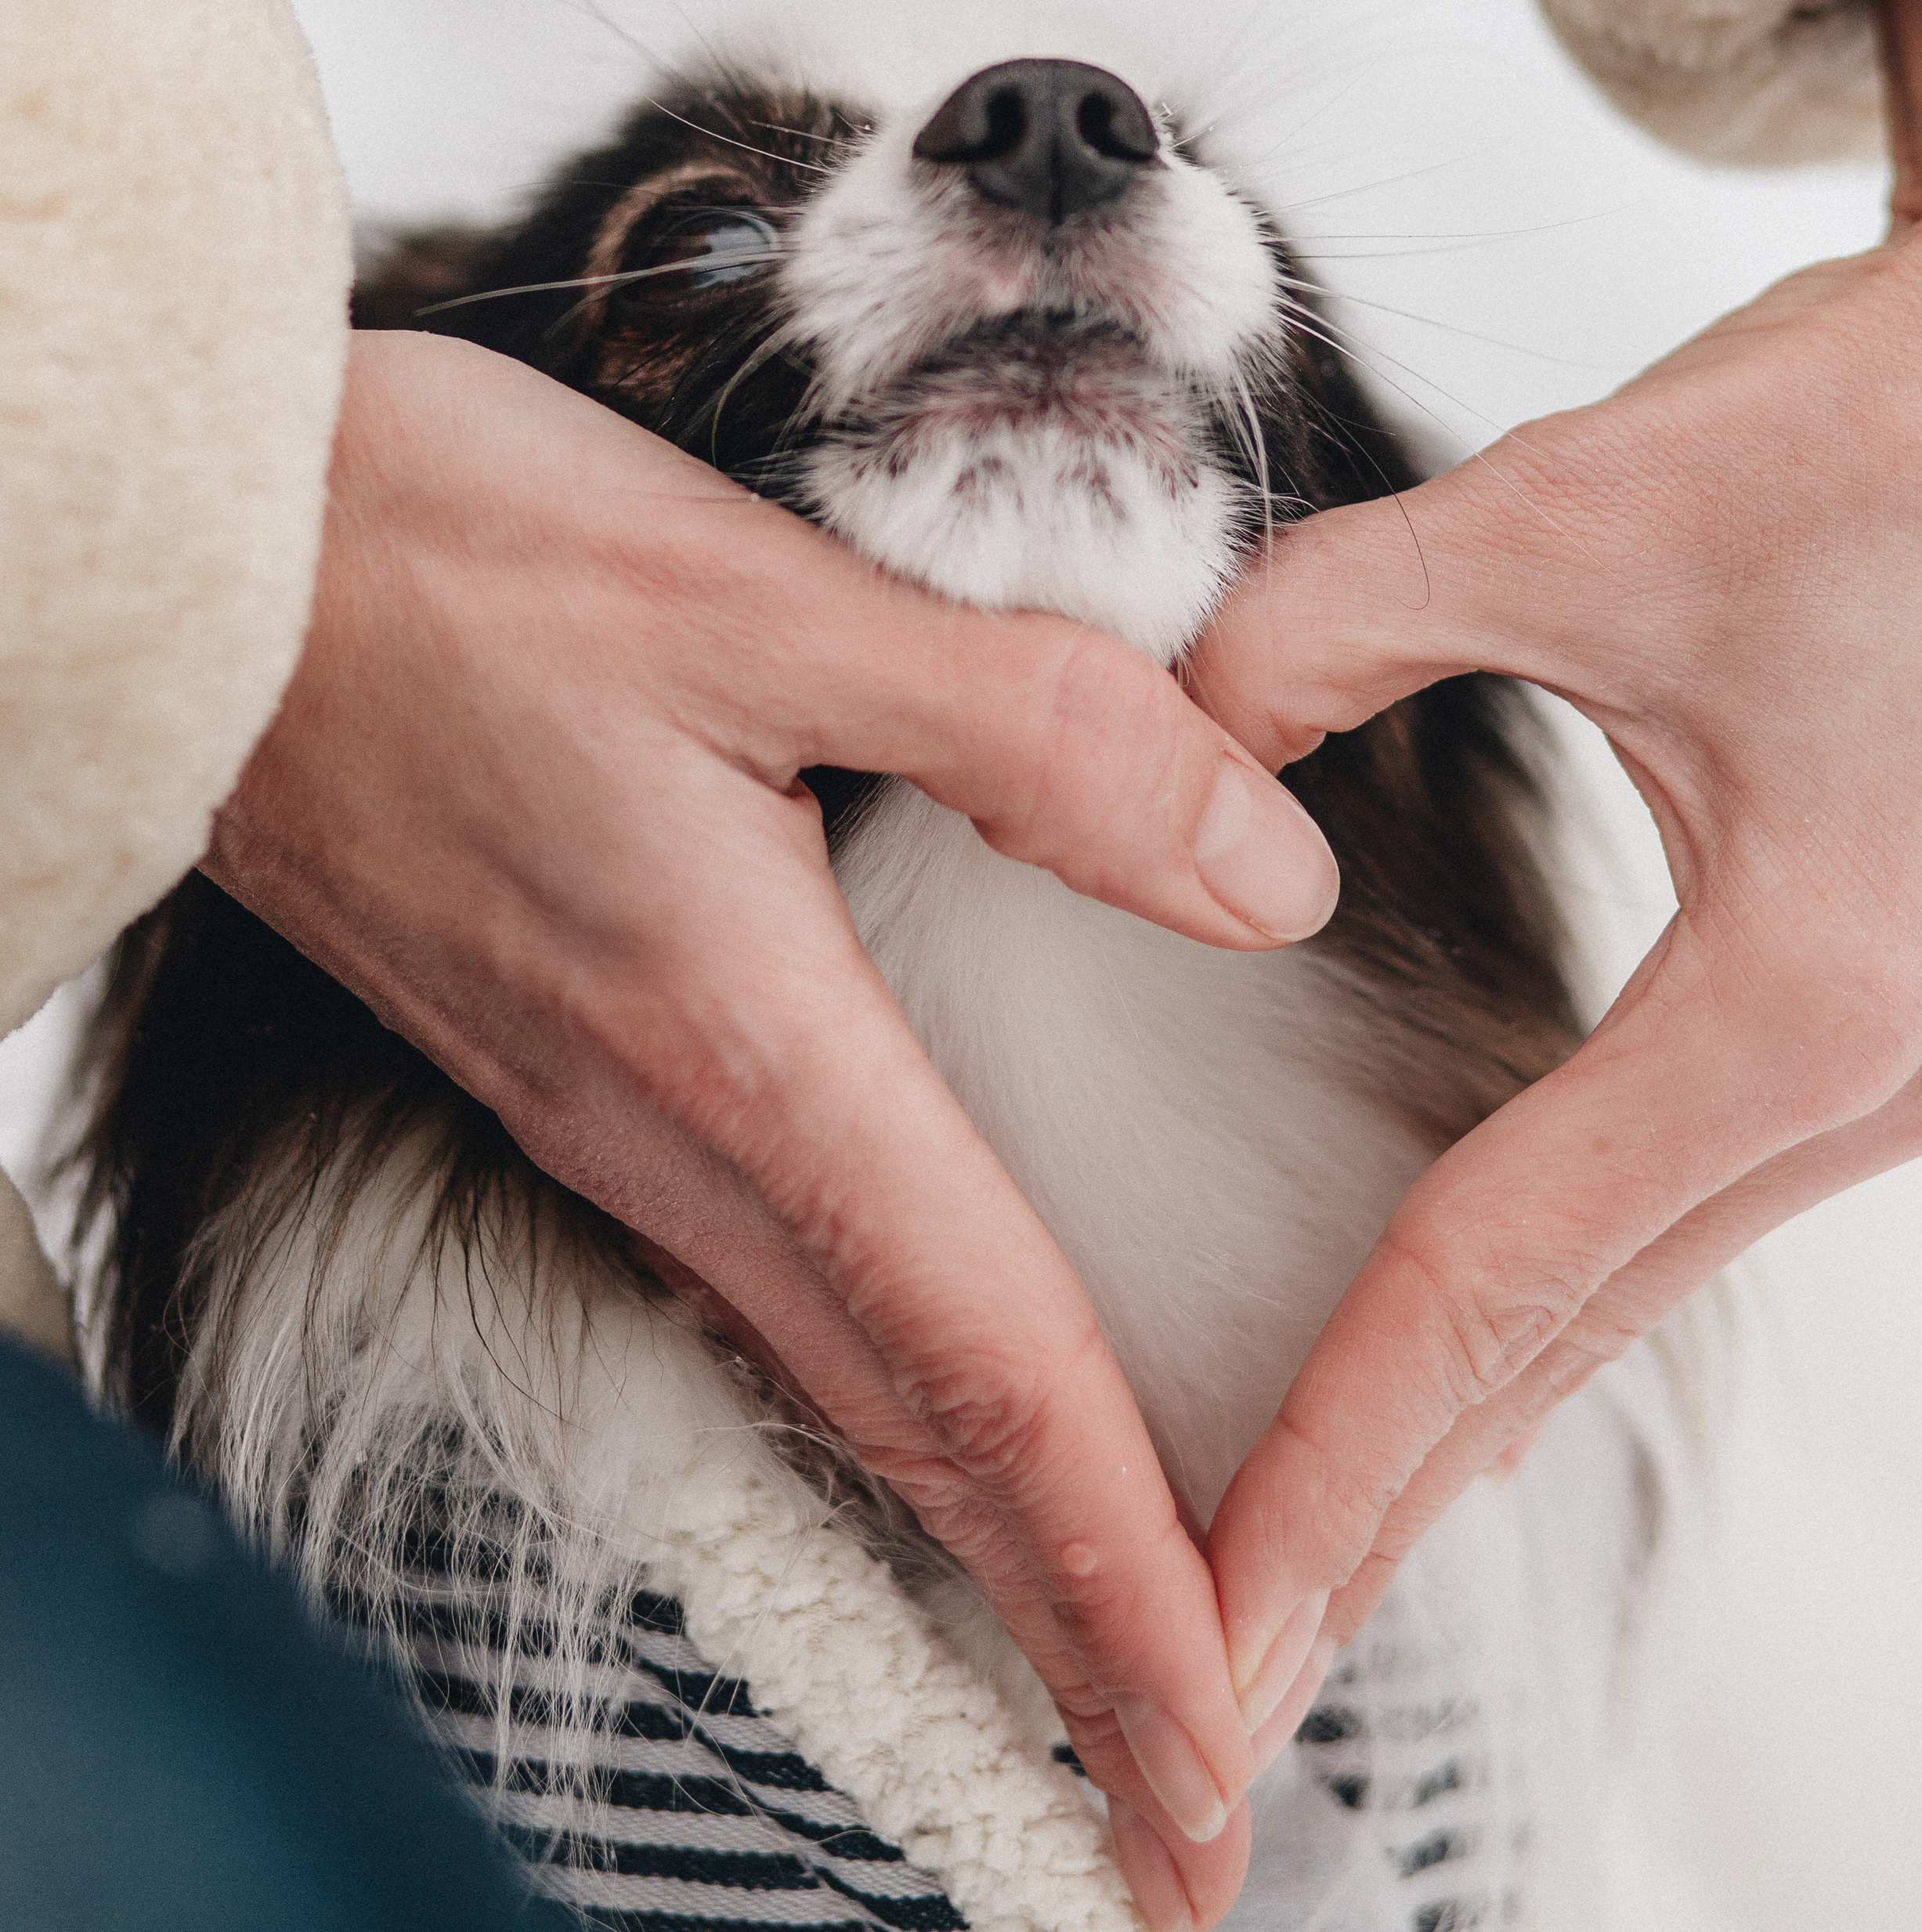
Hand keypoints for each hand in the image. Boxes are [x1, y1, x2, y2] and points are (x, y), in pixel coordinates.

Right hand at [206, 327, 1346, 1926]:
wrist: (208, 563)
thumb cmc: (451, 556)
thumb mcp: (766, 599)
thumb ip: (1040, 737)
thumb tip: (1271, 874)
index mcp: (735, 1043)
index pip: (981, 1370)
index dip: (1118, 1582)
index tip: (1215, 1760)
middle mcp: (665, 1125)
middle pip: (915, 1431)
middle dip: (1072, 1633)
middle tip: (1188, 1806)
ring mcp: (604, 1108)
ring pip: (837, 1371)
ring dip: (987, 1523)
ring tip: (1108, 1636)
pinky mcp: (570, 1056)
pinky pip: (758, 1280)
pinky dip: (886, 1387)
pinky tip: (932, 1389)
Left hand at [1189, 0, 1921, 1736]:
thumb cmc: (1876, 436)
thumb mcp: (1563, 513)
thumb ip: (1311, 632)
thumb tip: (1157, 747)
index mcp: (1795, 992)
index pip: (1492, 1278)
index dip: (1329, 1460)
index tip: (1209, 1613)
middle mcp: (1873, 1073)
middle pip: (1567, 1335)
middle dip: (1383, 1500)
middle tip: (1217, 1653)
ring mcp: (1910, 1063)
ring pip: (1639, 1286)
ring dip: (1475, 1409)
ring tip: (1315, 1532)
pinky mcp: (1898, 1017)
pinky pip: (1693, 1206)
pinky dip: (1563, 1297)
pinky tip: (1477, 1347)